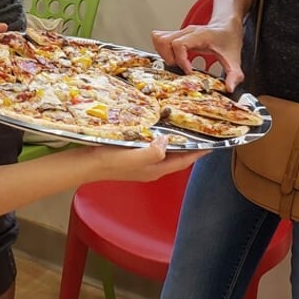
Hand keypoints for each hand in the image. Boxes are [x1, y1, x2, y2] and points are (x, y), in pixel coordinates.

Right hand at [87, 136, 207, 181]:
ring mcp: (141, 163)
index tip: (212, 144)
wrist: (86, 166)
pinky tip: (157, 128)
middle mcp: (151, 168)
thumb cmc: (110, 162)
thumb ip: (154, 151)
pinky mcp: (132, 156)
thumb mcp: (134, 156)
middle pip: (177, 158)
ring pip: (165, 152)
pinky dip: (160, 139)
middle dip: (190, 147)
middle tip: (200, 133)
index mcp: (155, 170)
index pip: (183, 161)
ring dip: (175, 142)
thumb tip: (166, 140)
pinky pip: (152, 147)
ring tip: (184, 128)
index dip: (198, 153)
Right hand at [152, 21, 244, 91]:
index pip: (179, 44)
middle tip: (180, 68)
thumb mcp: (234, 59)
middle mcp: (187, 32)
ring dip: (163, 54)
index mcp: (200, 36)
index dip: (180, 60)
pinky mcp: (177, 36)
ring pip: (159, 38)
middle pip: (164, 41)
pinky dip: (162, 50)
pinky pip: (160, 39)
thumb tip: (230, 88)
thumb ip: (234, 74)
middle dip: (169, 59)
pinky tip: (173, 58)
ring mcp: (181, 33)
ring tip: (176, 64)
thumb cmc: (228, 39)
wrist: (227, 26)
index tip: (189, 71)